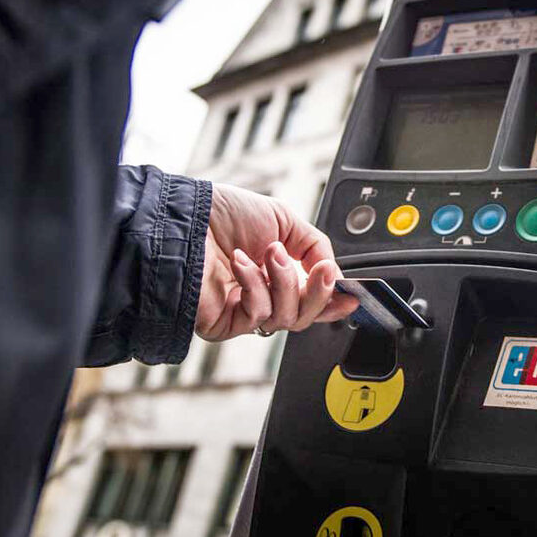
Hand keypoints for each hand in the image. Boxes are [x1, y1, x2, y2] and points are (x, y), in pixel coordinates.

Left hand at [194, 185, 358, 340]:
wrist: (185, 217)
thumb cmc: (221, 214)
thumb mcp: (283, 219)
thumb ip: (316, 246)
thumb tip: (336, 275)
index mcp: (276, 273)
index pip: (311, 298)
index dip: (333, 300)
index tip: (351, 295)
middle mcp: (261, 294)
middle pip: (305, 315)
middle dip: (318, 292)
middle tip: (319, 270)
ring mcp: (243, 310)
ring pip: (287, 318)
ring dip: (284, 281)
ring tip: (269, 253)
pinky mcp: (224, 323)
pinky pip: (257, 316)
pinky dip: (255, 286)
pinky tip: (241, 265)